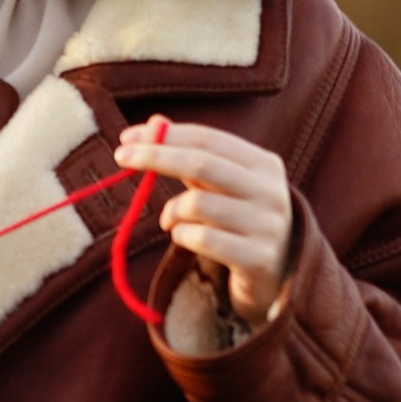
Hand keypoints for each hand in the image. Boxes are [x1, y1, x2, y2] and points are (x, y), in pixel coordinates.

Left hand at [114, 116, 294, 324]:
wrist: (278, 277)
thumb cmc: (241, 224)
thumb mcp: (222, 188)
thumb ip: (192, 158)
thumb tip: (154, 124)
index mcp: (263, 163)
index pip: (207, 139)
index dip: (165, 136)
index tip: (127, 138)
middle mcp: (269, 190)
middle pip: (201, 164)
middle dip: (156, 157)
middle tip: (122, 158)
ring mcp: (266, 226)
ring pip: (198, 205)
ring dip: (171, 211)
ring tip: (169, 221)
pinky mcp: (256, 259)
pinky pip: (203, 240)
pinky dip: (182, 236)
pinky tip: (182, 238)